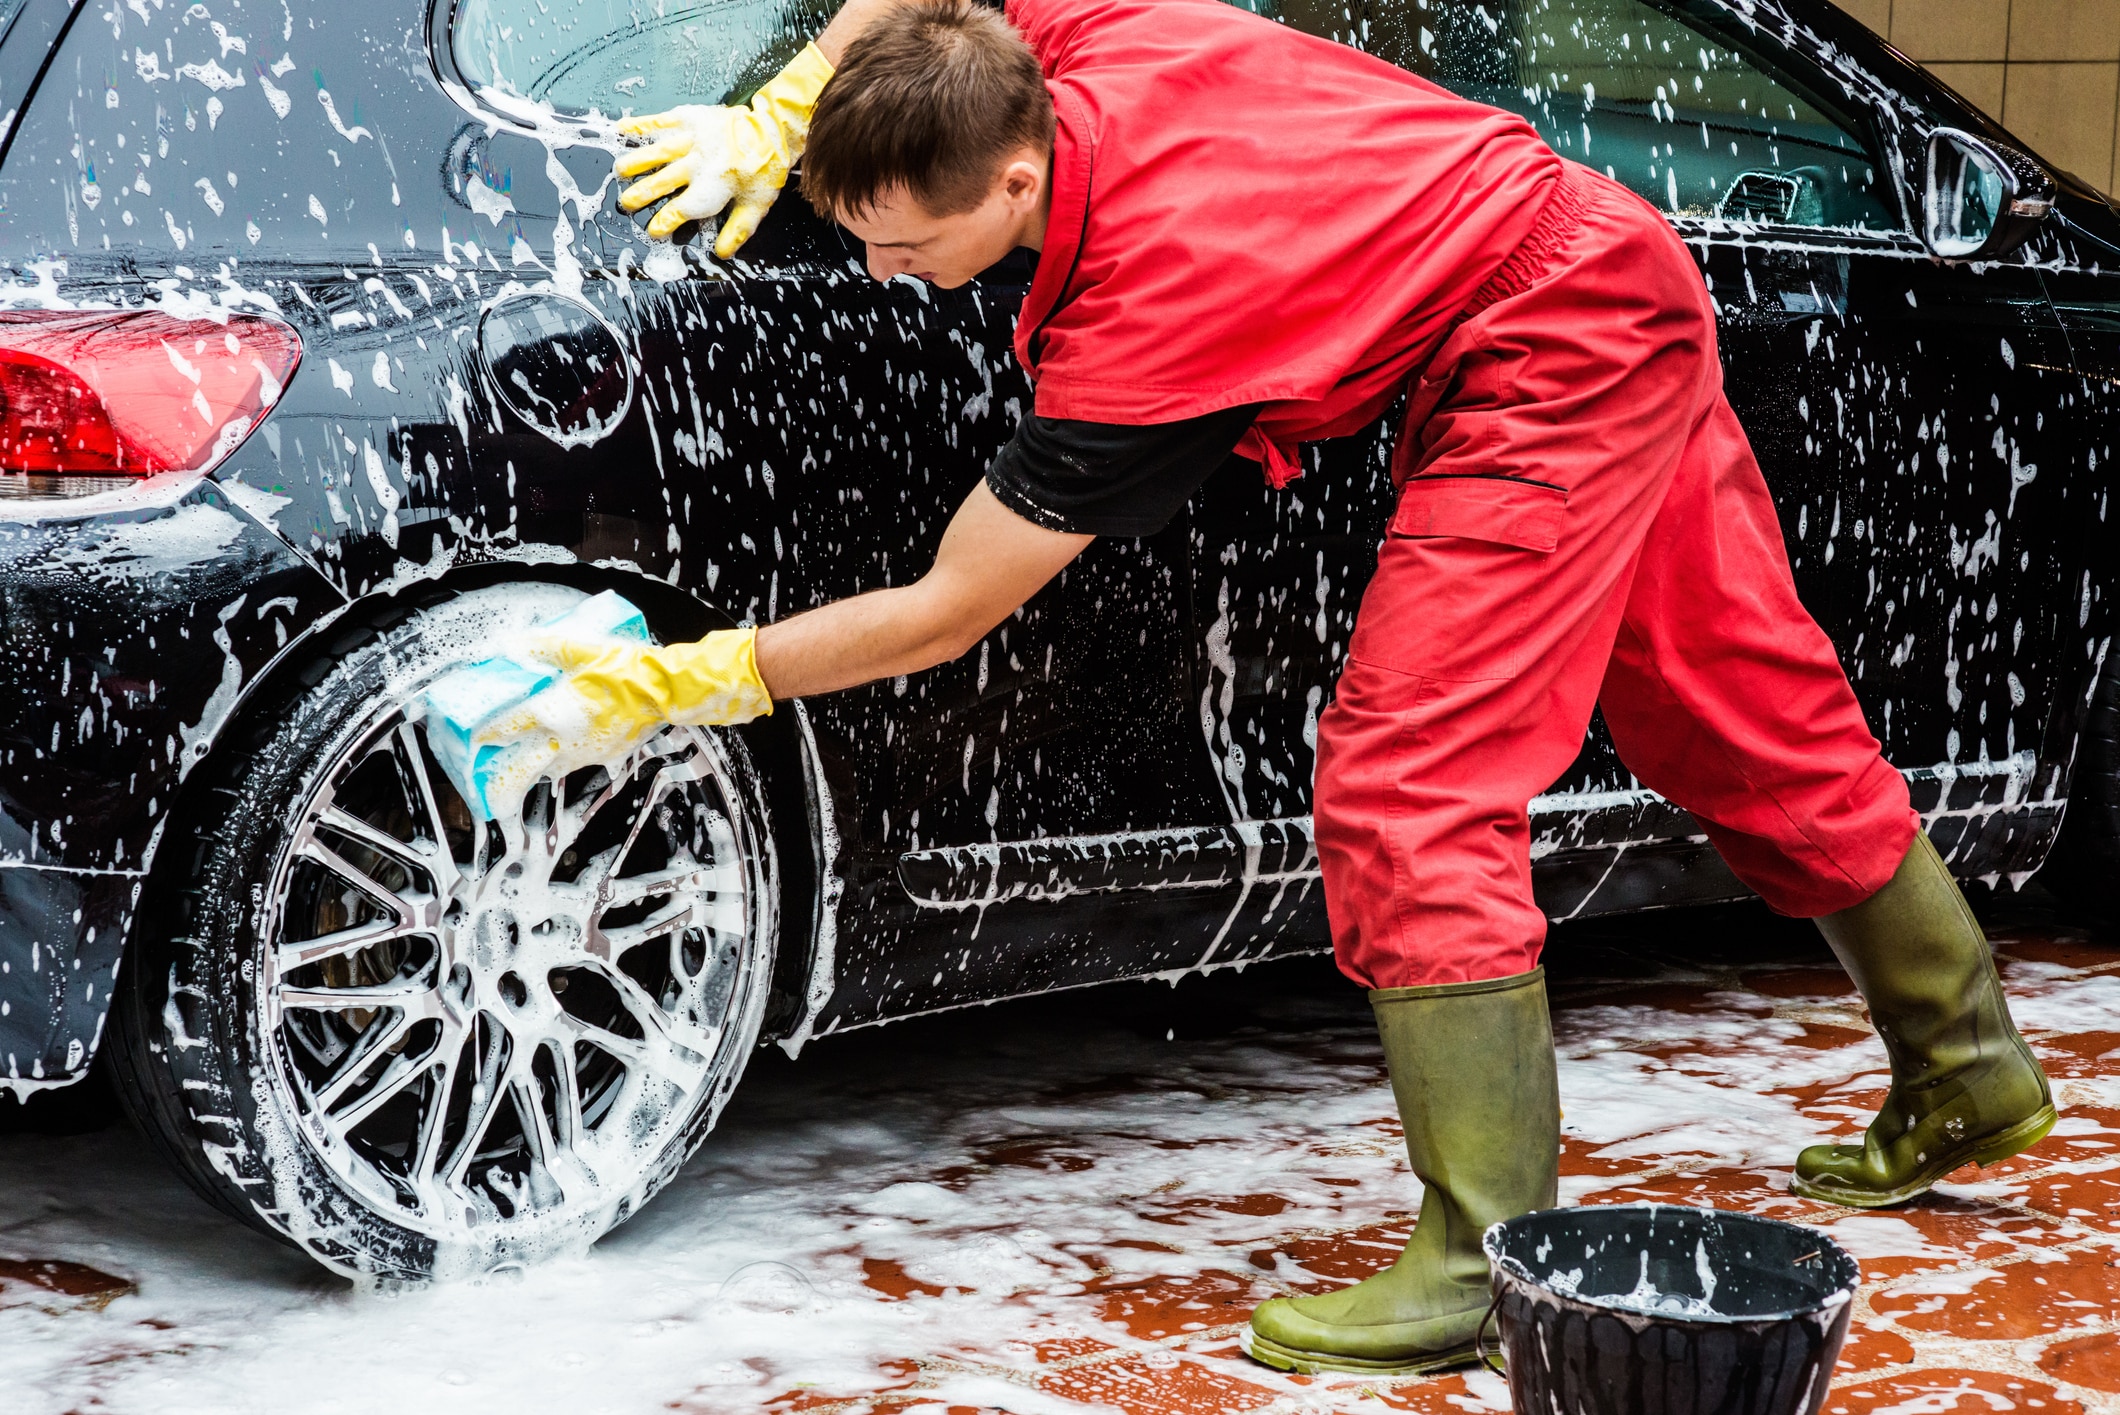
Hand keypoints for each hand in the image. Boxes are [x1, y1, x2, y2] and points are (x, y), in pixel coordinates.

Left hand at [469, 629, 773, 816]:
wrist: (670, 690)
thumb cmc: (631, 669)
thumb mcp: (585, 648)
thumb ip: (547, 647)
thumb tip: (514, 644)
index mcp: (559, 711)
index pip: (512, 727)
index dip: (489, 733)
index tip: (474, 738)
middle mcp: (569, 738)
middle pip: (527, 765)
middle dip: (505, 778)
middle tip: (487, 786)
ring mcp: (588, 750)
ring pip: (551, 768)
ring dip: (532, 770)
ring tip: (517, 772)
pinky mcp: (606, 752)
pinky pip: (574, 763)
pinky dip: (559, 763)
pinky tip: (557, 757)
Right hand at [614, 43, 833, 256]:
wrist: (771, 130)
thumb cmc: (763, 170)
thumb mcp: (756, 205)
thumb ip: (737, 230)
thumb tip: (722, 252)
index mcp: (713, 187)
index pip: (683, 209)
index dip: (666, 221)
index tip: (654, 230)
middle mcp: (698, 163)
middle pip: (663, 181)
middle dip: (642, 194)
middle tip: (626, 203)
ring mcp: (692, 139)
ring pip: (658, 152)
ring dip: (637, 162)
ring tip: (619, 170)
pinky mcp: (690, 118)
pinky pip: (661, 122)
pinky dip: (640, 125)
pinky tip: (622, 128)